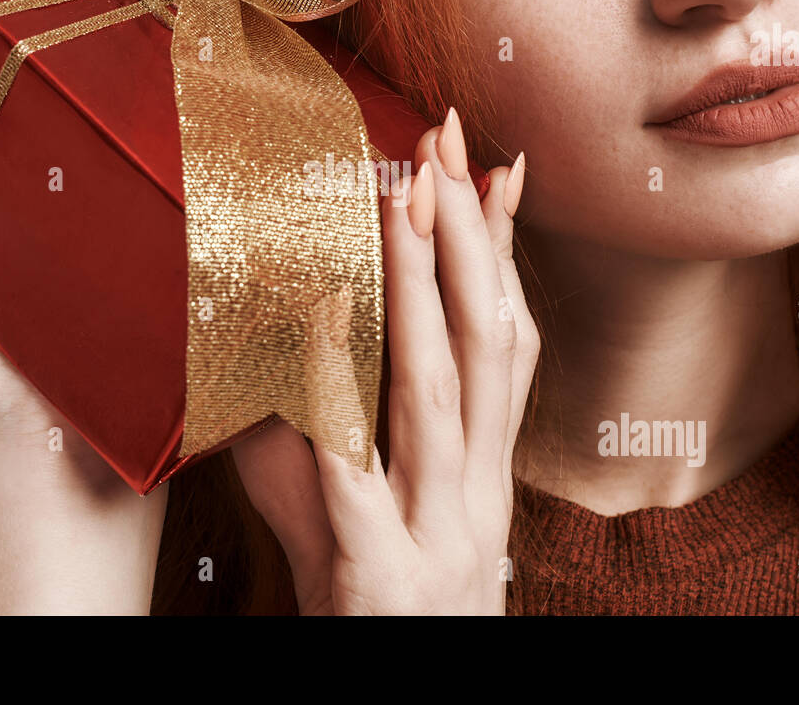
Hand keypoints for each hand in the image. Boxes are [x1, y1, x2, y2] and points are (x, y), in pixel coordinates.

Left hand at [232, 109, 537, 613]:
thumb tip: (294, 316)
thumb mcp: (357, 494)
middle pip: (485, 345)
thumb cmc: (359, 586)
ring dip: (425, 293)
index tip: (492, 166)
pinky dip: (337, 395)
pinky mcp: (380, 574)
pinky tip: (316, 322)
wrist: (389, 681)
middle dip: (469, 240)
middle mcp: (475, 487)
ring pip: (438, 393)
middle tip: (447, 147)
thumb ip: (329, 412)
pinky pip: (355, 477)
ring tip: (406, 202)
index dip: (502, 252)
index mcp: (479, 464)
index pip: (504, 338)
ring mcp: (436, 530)